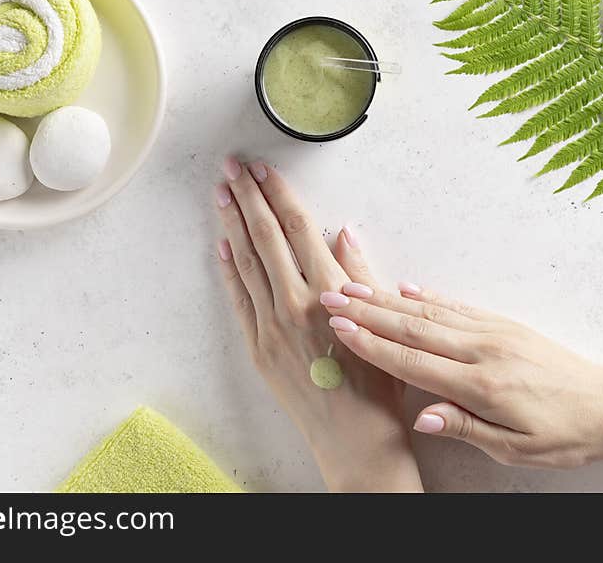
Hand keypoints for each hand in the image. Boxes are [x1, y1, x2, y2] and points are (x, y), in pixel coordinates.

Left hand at [214, 157, 422, 491]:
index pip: (297, 227)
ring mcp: (271, 325)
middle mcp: (296, 303)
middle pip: (265, 236)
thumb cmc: (378, 381)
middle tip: (231, 167)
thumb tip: (343, 231)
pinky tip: (221, 245)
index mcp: (330, 291)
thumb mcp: (381, 318)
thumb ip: (360, 271)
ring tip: (222, 193)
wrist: (354, 436)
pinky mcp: (257, 347)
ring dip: (232, 224)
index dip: (278, 194)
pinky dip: (228, 270)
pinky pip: (238, 300)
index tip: (264, 169)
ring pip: (246, 262)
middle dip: (247, 197)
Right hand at [320, 282, 602, 467]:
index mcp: (481, 385)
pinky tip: (406, 288)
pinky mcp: (503, 324)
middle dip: (367, 311)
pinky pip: (458, 307)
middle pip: (413, 327)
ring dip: (388, 299)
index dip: (371, 344)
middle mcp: (483, 350)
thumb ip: (465, 428)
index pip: (413, 361)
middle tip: (331, 296)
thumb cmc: (565, 434)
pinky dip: (428, 297)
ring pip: (430, 312)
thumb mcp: (517, 448)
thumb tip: (421, 416)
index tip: (338, 327)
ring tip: (355, 285)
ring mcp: (493, 332)